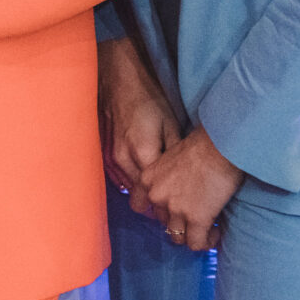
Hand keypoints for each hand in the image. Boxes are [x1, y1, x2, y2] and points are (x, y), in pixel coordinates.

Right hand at [99, 35, 181, 223]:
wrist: (121, 82)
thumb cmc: (150, 100)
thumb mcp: (171, 124)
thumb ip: (175, 153)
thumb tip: (187, 178)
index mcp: (143, 154)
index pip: (156, 195)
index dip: (170, 208)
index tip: (184, 217)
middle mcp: (126, 161)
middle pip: (140, 199)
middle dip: (157, 209)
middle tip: (176, 214)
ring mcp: (115, 157)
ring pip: (132, 191)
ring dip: (147, 199)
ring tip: (166, 203)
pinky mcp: (112, 153)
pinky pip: (127, 179)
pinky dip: (139, 187)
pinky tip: (151, 186)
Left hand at [137, 127, 246, 251]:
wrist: (220, 145)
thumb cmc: (202, 145)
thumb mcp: (171, 158)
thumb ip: (167, 176)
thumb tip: (179, 190)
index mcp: (147, 179)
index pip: (141, 205)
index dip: (158, 210)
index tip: (173, 210)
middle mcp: (156, 196)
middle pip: (162, 222)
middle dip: (179, 223)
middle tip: (196, 219)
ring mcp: (175, 209)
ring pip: (177, 237)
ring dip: (192, 236)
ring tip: (208, 229)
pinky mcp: (196, 219)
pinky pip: (195, 243)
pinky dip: (206, 242)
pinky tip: (215, 233)